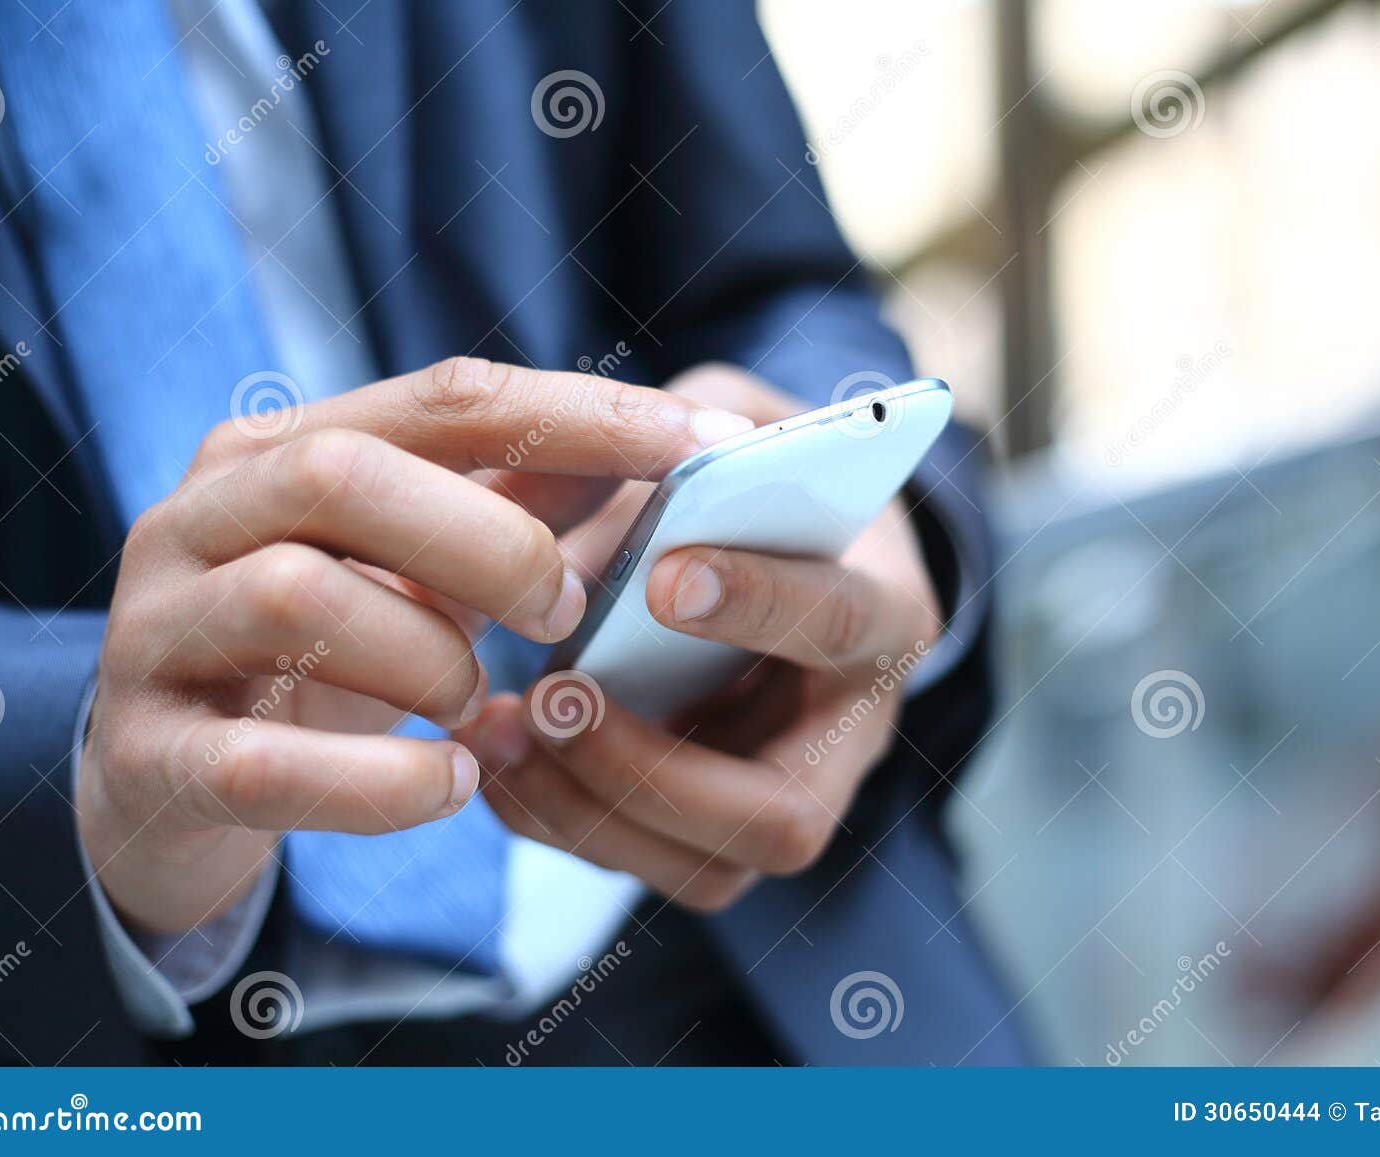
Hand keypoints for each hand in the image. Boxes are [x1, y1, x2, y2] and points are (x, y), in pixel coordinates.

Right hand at [78, 357, 753, 932]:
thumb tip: (661, 444)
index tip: (694, 446)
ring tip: (478, 703)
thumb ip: (511, 502)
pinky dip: (381, 782)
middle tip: (564, 612)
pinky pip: (264, 765)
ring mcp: (157, 634)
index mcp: (275, 450)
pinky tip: (449, 782)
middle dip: (489, 543)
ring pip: (296, 599)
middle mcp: (199, 520)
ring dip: (430, 658)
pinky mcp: (149, 757)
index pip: (441, 399)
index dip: (576, 414)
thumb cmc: (314, 654)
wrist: (163, 785)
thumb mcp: (408, 566)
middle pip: (344, 474)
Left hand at [461, 365, 942, 909]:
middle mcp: (851, 732)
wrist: (784, 544)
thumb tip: (603, 506)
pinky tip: (494, 754)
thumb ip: (686, 443)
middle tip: (553, 698)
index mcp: (885, 609)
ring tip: (496, 730)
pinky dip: (555, 818)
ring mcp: (787, 795)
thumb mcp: (738, 426)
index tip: (663, 580)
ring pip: (705, 869)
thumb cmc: (761, 479)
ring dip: (584, 809)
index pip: (841, 624)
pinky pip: (643, 862)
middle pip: (783, 815)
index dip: (760, 605)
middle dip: (650, 771)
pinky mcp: (718, 830)